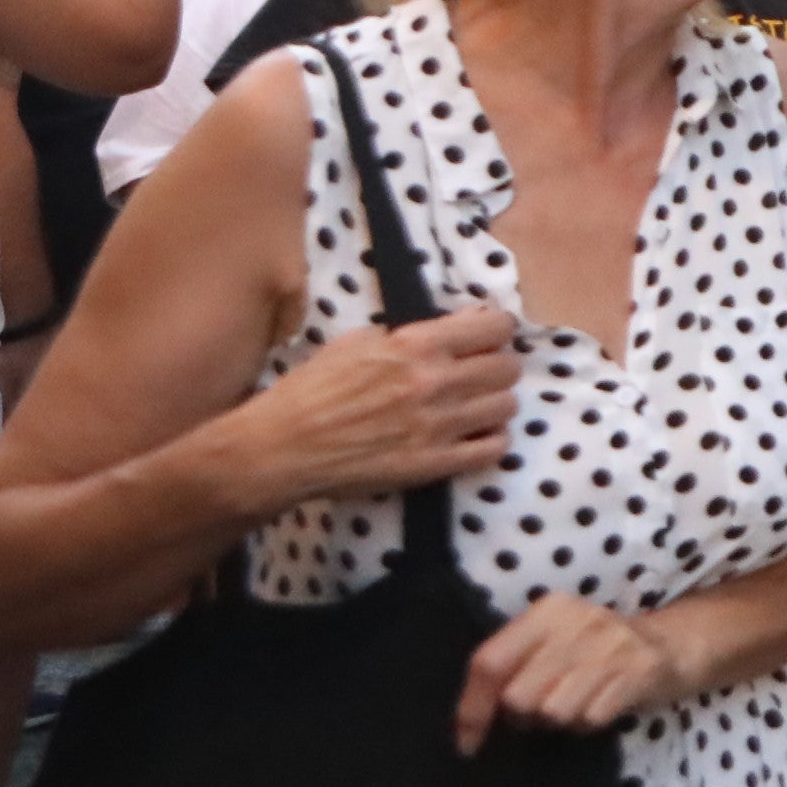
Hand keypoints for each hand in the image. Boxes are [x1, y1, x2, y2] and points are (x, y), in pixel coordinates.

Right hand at [238, 311, 518, 504]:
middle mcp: (434, 381)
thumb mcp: (356, 343)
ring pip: (506, 406)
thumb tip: (464, 321)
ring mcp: (437, 426)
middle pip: (507, 367)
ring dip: (495, 403)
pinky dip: (491, 441)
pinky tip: (473, 436)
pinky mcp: (433, 465)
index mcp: (416, 344)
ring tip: (475, 407)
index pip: (495, 326)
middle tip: (479, 374)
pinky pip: (493, 449)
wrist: (279, 449)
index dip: (497, 330)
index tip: (488, 337)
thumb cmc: (311, 391)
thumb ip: (413, 331)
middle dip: (497, 367)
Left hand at [454, 594, 678, 753]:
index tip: (468, 743)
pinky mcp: (640, 671)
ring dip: (561, 721)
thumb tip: (469, 724)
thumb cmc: (596, 650)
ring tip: (576, 705)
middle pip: (519, 697)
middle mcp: (579, 622)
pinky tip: (601, 706)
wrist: (672, 643)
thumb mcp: (552, 643)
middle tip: (543, 711)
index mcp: (548, 611)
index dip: (472, 708)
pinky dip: (590, 723)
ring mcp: (612, 645)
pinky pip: (591, 719)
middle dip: (526, 716)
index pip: (490, 662)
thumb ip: (512, 668)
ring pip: (554, 712)